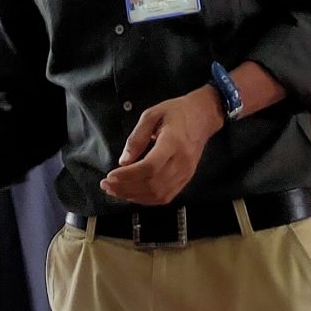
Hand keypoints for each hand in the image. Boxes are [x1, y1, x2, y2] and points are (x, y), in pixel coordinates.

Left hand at [100, 89, 222, 205]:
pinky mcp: (186, 179)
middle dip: (126, 188)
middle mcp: (182, 161)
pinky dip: (146, 199)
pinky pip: (165, 197)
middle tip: (106, 185)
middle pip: (152, 184)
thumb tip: (123, 161)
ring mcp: (186, 173)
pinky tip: (132, 194)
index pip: (150, 166)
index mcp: (173, 142)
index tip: (110, 176)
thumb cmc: (176, 112)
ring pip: (158, 194)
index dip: (128, 175)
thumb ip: (136, 137)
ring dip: (134, 196)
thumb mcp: (152, 114)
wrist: (204, 117)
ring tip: (115, 190)